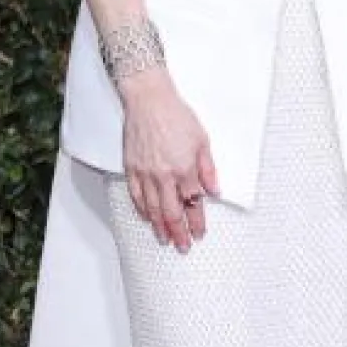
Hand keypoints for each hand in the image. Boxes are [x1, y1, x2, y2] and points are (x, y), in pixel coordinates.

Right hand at [119, 71, 219, 250]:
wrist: (148, 100)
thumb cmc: (175, 115)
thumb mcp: (202, 140)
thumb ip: (208, 169)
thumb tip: (214, 191)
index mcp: (184, 168)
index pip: (193, 204)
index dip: (197, 222)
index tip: (199, 233)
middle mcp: (164, 175)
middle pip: (172, 212)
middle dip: (179, 233)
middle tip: (182, 246)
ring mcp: (146, 173)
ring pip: (153, 208)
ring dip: (160, 226)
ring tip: (165, 239)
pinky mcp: (132, 168)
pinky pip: (136, 195)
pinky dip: (142, 210)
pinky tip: (147, 218)